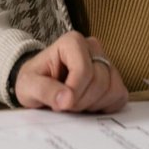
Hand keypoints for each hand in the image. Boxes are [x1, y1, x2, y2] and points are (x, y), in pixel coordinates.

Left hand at [13, 32, 128, 112]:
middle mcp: (93, 47)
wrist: (40, 86)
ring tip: (75, 104)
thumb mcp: (28, 85)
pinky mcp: (115, 78)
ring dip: (92, 105)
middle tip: (65, 104)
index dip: (74, 92)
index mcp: (72, 42)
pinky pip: (120, 96)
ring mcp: (106, 62)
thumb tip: (66, 99)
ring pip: (112, 89)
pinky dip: (104, 107)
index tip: (60, 104)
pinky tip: (88, 105)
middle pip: (99, 81)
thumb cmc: (34, 81)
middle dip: (81, 101)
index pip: (84, 69)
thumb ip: (44, 90)